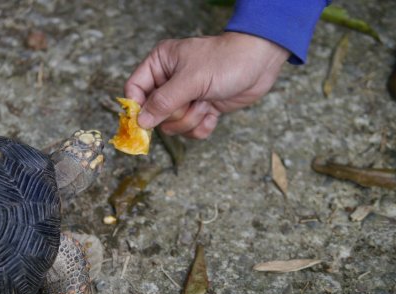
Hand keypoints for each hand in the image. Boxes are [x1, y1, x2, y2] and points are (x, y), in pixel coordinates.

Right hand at [124, 32, 289, 138]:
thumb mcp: (191, 80)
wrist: (260, 63)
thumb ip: (163, 102)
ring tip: (207, 103)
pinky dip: (203, 126)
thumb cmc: (226, 61)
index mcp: (160, 64)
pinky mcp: (201, 109)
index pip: (134, 89)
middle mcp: (169, 81)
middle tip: (193, 103)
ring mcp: (185, 97)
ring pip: (173, 125)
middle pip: (154, 113)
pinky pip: (191, 131)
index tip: (144, 124)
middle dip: (176, 115)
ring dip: (191, 120)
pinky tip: (214, 113)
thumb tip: (141, 122)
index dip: (137, 108)